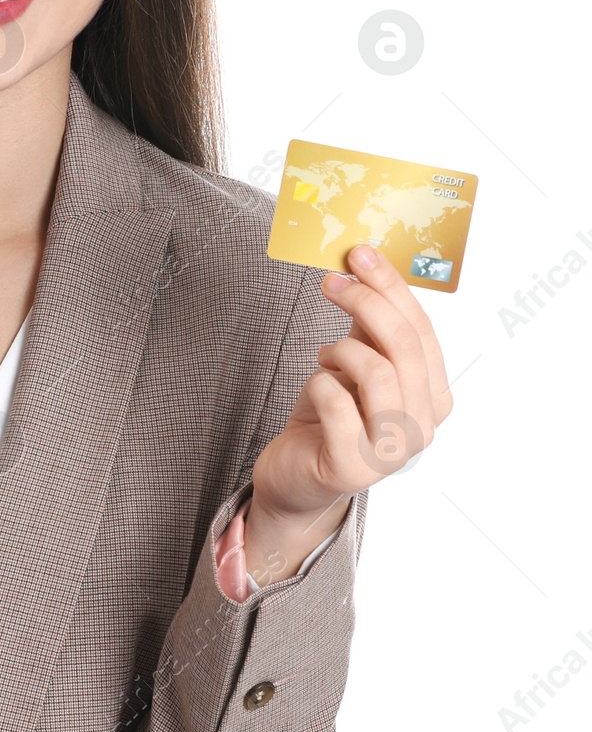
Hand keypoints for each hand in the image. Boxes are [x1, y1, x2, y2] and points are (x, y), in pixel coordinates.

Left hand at [251, 243, 452, 546]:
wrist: (295, 477)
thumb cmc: (327, 418)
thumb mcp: (353, 366)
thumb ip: (369, 328)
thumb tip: (364, 269)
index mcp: (434, 398)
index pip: (423, 331)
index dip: (392, 287)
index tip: (360, 254)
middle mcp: (423, 427)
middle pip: (403, 346)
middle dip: (365, 301)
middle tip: (331, 281)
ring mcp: (392, 452)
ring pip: (376, 370)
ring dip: (341, 350)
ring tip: (326, 358)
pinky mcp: (352, 467)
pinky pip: (334, 398)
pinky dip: (318, 381)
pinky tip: (315, 389)